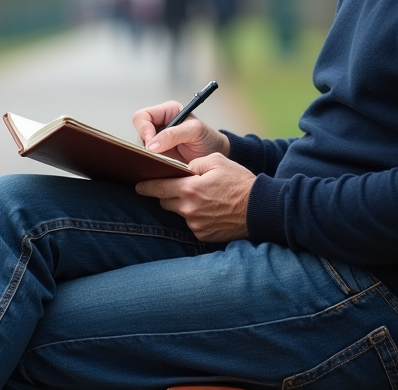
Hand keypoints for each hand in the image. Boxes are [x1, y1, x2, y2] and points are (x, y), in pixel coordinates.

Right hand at [132, 101, 229, 163]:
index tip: (150, 142)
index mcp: (167, 112)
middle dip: (146, 143)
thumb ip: (174, 134)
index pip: (143, 116)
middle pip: (139, 131)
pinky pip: (147, 158)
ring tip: (163, 160)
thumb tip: (151, 145)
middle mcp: (160, 125)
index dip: (143, 128)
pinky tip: (161, 165)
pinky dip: (151, 162)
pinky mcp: (159, 155)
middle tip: (156, 153)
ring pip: (141, 146)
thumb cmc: (208, 139)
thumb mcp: (195, 131)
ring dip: (149, 154)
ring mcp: (158, 141)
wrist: (215, 156)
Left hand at [135, 153, 254, 241]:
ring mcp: (195, 224)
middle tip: (179, 187)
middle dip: (168, 194)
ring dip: (184, 205)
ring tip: (202, 198)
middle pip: (165, 201)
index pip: (158, 188)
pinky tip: (210, 210)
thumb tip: (181, 169)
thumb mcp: (217, 161)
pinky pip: (191, 224)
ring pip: (179, 213)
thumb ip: (193, 163)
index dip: (146, 186)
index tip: (138, 185)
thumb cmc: (239, 182)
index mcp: (189, 188)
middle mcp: (189, 209)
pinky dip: (196, 217)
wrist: (260, 208)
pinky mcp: (202, 235)